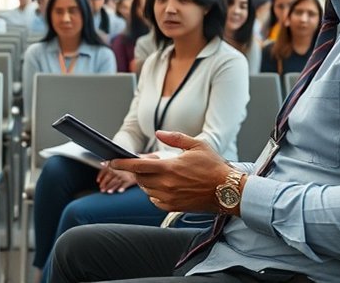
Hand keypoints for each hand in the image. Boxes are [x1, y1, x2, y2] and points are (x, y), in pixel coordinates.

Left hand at [96, 163, 136, 193]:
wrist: (142, 162)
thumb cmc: (131, 161)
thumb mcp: (120, 159)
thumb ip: (111, 162)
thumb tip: (102, 163)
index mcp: (115, 164)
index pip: (105, 169)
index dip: (101, 175)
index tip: (98, 180)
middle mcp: (119, 170)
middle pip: (109, 177)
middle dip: (105, 184)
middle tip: (102, 189)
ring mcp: (125, 175)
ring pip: (116, 182)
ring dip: (112, 187)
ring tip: (108, 192)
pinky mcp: (132, 179)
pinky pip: (126, 184)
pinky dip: (122, 188)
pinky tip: (119, 191)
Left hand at [110, 131, 232, 213]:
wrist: (229, 191)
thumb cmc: (214, 167)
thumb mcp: (197, 145)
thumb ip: (175, 138)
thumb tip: (159, 132)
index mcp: (169, 168)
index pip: (137, 165)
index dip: (121, 163)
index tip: (111, 161)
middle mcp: (166, 184)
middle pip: (139, 177)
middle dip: (136, 170)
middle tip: (142, 163)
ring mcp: (169, 197)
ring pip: (146, 189)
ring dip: (146, 181)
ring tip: (158, 173)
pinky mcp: (174, 207)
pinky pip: (154, 200)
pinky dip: (154, 193)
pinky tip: (163, 186)